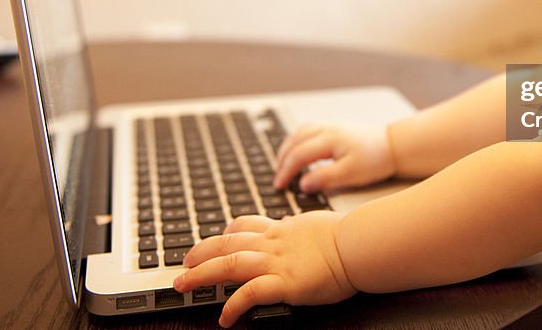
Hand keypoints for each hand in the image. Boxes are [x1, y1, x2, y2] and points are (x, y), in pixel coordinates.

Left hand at [173, 212, 356, 327]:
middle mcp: (273, 243)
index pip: (245, 226)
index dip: (225, 232)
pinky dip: (233, 305)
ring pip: (229, 264)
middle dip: (201, 252)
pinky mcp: (284, 283)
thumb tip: (291, 224)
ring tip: (183, 285)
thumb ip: (297, 227)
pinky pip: (250, 294)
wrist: (358, 244)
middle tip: (184, 263)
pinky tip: (224, 317)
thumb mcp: (314, 224)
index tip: (214, 238)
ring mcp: (276, 263)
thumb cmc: (345, 236)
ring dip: (202, 274)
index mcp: (281, 230)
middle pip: (227, 243)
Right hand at [273, 124, 394, 191]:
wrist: (394, 144)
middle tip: (278, 179)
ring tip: (282, 164)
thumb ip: (325, 178)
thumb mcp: (352, 174)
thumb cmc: (376, 159)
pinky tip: (298, 150)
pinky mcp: (335, 127)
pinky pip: (308, 130)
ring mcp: (330, 125)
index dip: (286, 171)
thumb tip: (302, 184)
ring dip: (287, 148)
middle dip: (283, 160)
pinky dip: (297, 140)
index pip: (299, 154)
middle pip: (295, 141)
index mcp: (329, 139)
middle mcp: (327, 128)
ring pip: (299, 133)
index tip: (279, 186)